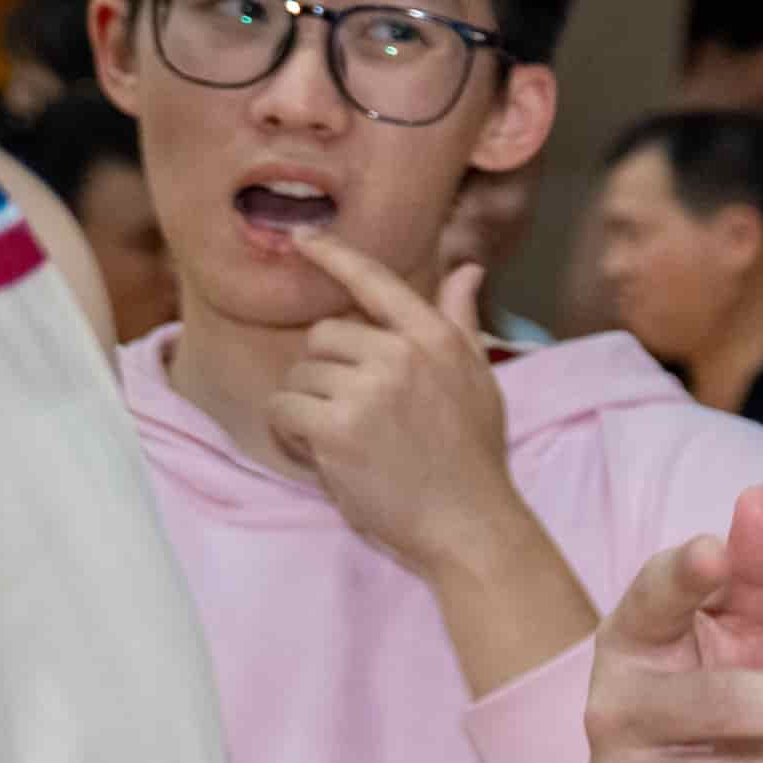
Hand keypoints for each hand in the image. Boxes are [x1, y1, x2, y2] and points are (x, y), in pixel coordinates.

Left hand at [271, 228, 538, 581]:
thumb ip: (462, 322)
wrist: (470, 524)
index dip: (334, 255)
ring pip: (300, 374)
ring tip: (342, 442)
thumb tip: (468, 269)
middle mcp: (403, 355)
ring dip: (307, 407)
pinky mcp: (337, 428)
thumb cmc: (473, 457)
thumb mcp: (480, 380)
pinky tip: (317, 454)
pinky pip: (283, 408)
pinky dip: (288, 432)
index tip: (301, 238)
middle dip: (326, 373)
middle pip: (324, 335)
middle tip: (351, 414)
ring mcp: (369, 390)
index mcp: (437, 339)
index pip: (375, 282)